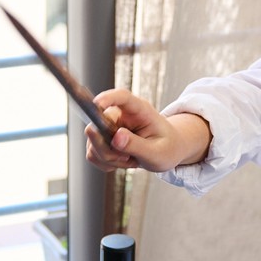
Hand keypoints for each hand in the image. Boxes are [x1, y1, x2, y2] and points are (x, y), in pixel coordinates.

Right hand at [83, 89, 211, 173]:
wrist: (168, 152)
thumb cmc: (166, 148)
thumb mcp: (157, 152)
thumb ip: (136, 145)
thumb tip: (116, 137)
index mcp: (140, 110)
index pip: (121, 97)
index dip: (107, 98)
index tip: (96, 104)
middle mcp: (122, 115)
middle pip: (98, 125)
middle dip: (108, 149)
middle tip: (128, 158)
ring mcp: (110, 126)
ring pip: (93, 143)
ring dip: (109, 158)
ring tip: (129, 159)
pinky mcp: (103, 139)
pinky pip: (92, 153)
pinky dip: (106, 163)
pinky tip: (122, 161)